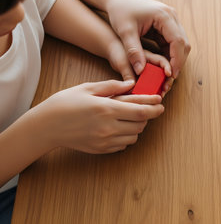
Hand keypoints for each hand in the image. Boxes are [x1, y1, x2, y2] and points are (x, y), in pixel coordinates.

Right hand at [30, 80, 163, 153]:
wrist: (47, 126)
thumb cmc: (66, 103)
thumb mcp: (88, 88)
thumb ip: (113, 86)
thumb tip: (132, 84)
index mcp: (107, 109)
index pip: (141, 111)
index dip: (154, 108)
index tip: (161, 104)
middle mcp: (109, 127)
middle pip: (141, 125)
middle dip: (146, 116)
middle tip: (144, 109)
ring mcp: (105, 140)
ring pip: (134, 136)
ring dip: (137, 127)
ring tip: (129, 117)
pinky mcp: (102, 149)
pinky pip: (124, 145)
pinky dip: (126, 137)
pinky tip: (119, 128)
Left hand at [105, 0, 190, 92]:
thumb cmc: (121, 10)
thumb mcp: (125, 31)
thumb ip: (134, 51)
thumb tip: (140, 71)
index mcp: (164, 16)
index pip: (178, 41)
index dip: (177, 60)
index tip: (172, 75)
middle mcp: (172, 17)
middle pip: (183, 43)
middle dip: (178, 62)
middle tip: (171, 78)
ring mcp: (171, 20)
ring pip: (180, 44)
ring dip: (175, 59)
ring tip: (167, 74)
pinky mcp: (166, 25)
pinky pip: (173, 42)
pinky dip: (170, 54)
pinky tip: (163, 65)